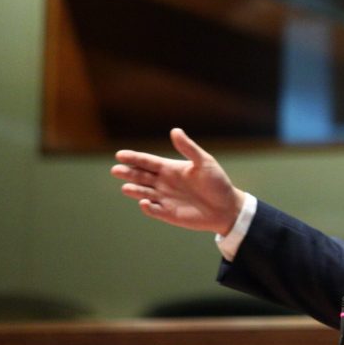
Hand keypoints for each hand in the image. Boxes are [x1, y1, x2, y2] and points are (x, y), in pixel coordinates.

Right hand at [110, 127, 244, 233]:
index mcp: (170, 168)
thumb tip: (175, 130)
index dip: (134, 158)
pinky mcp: (168, 214)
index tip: (119, 155)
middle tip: (116, 170)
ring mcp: (164, 199)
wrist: (227, 207)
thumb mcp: (204, 162)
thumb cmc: (217, 183)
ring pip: (143, 193)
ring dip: (134, 190)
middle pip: (140, 176)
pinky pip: (154, 210)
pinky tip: (144, 202)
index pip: (147, 162)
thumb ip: (188, 148)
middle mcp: (163, 183)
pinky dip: (148, 207)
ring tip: (126, 187)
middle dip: (128, 173)